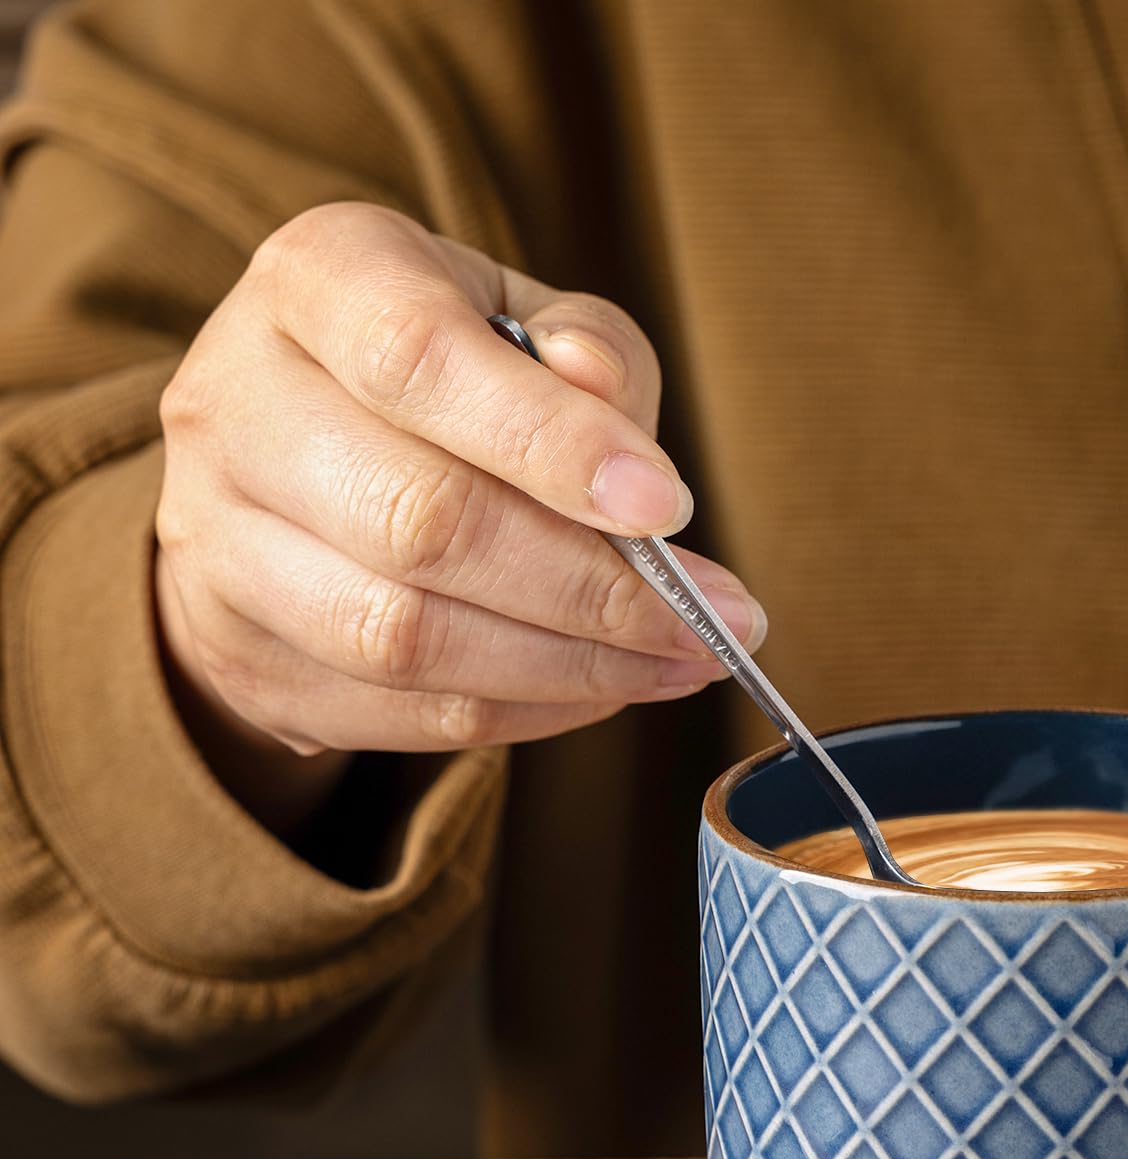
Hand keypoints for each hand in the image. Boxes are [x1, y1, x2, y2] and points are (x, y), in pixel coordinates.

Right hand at [154, 202, 762, 829]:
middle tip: (714, 618)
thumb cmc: (441, 381)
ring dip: (572, 667)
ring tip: (681, 661)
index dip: (551, 442)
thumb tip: (604, 396)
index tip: (669, 507)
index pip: (417, 358)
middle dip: (593, 588)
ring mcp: (218, 543)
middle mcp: (234, 404)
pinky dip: (528, 712)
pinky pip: (405, 711)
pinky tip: (608, 689)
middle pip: (423, 522)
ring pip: (407, 637)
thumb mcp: (520, 319)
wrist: (284, 465)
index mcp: (316, 282)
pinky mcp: (243, 655)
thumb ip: (589, 352)